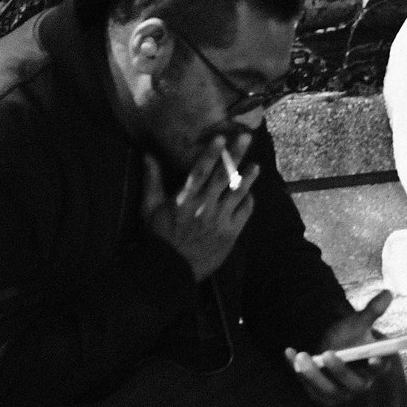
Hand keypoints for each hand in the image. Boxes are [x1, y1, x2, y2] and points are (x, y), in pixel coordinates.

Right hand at [142, 136, 256, 282]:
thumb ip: (152, 181)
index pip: (200, 171)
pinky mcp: (230, 233)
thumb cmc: (158, 236)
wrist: (171, 268)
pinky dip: (248, 201)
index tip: (221, 138)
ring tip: (257, 165)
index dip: (211, 153)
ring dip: (249, 178)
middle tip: (247, 137)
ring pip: (238, 193)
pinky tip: (251, 193)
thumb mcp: (149, 208)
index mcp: (185, 198)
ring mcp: (219, 219)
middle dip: (236, 155)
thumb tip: (148, 156)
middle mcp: (204, 206)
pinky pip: (244, 213)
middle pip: (223, 176)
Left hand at [286, 289, 395, 406]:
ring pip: (328, 389)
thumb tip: (388, 292)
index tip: (372, 358)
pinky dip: (297, 371)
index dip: (378, 365)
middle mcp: (360, 384)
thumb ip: (373, 311)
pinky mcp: (321, 396)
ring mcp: (340, 393)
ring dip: (314, 375)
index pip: (381, 369)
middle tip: (328, 353)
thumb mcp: (360, 323)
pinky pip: (308, 387)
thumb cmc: (351, 337)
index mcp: (374, 367)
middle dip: (339, 370)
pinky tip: (290, 353)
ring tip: (303, 356)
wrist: (332, 348)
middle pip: (353, 383)